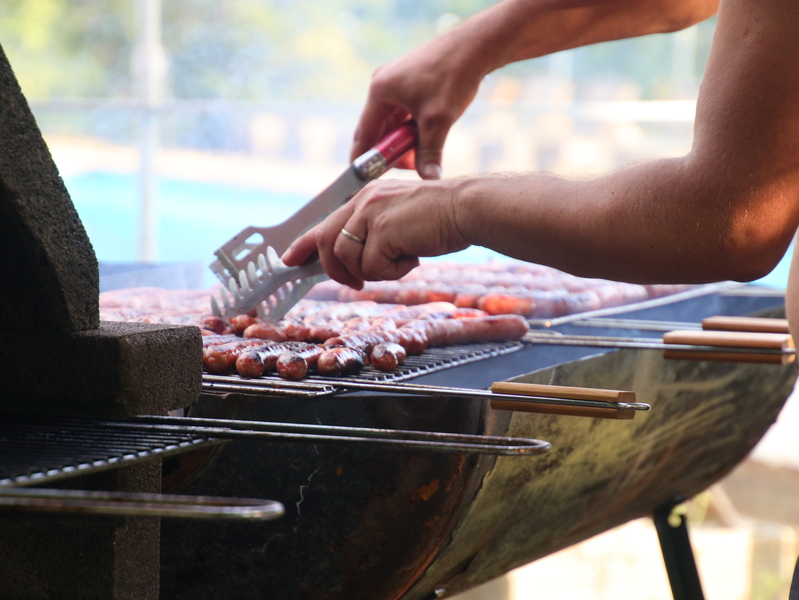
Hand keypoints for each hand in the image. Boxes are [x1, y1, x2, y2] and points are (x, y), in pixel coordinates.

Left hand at [281, 179, 469, 288]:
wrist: (468, 208)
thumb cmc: (442, 218)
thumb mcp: (400, 220)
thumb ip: (375, 232)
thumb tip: (356, 263)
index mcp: (366, 196)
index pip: (326, 221)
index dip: (304, 243)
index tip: (289, 259)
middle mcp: (364, 201)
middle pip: (327, 242)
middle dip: (336, 270)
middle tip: (356, 282)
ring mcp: (371, 214)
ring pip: (346, 258)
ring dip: (372, 271)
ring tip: (401, 261)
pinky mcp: (383, 230)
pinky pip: (372, 267)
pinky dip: (392, 272)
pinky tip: (413, 259)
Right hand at [351, 29, 487, 179]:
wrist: (475, 46)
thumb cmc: (453, 77)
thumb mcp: (439, 120)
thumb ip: (429, 153)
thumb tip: (429, 180)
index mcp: (379, 92)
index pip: (363, 136)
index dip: (366, 161)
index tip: (371, 181)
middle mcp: (382, 86)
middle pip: (377, 131)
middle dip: (391, 152)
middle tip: (411, 167)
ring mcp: (394, 83)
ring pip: (392, 124)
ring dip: (404, 141)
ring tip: (425, 150)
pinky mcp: (408, 83)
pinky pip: (402, 114)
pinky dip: (411, 129)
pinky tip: (428, 134)